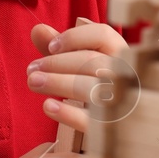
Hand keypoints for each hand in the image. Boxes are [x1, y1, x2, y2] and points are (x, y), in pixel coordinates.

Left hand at [27, 18, 128, 133]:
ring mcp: (123, 101)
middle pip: (93, 62)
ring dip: (57, 83)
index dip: (74, 37)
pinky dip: (67, 113)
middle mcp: (127, 75)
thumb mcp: (81, 64)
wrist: (123, 126)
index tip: (51, 47)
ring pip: (91, 88)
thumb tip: (37, 29)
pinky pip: (90, 120)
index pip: (103, 35)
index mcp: (122, 54)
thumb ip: (60, 48)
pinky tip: (47, 106)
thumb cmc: (98, 86)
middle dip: (57, 63)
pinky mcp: (111, 127)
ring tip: (33, 82)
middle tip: (31, 69)